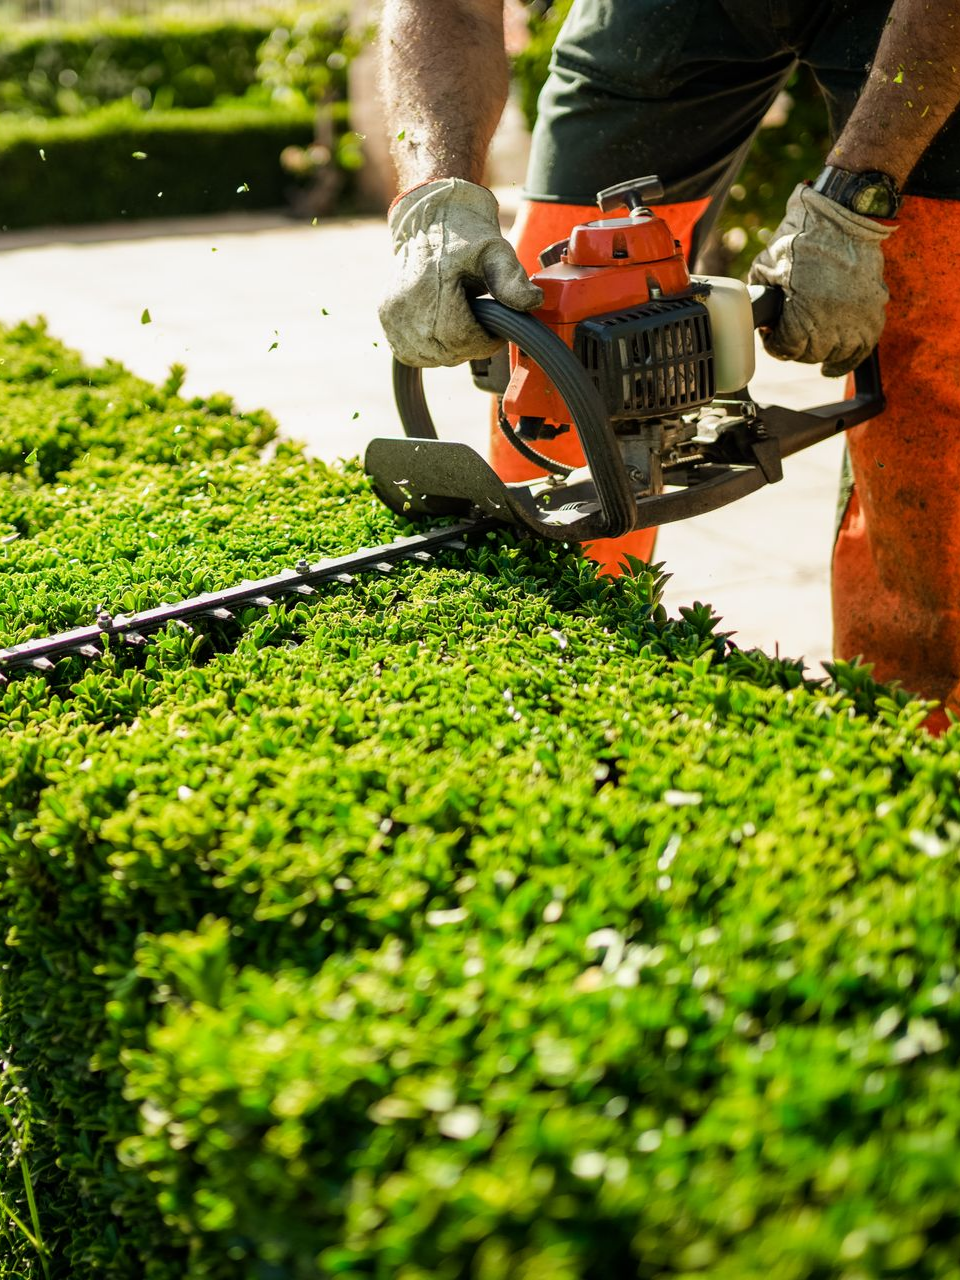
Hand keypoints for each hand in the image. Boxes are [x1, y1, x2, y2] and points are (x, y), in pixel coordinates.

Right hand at [379, 178, 542, 367]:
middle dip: (470, 344)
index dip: (485, 341)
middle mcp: (404, 305)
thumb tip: (533, 302)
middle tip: (481, 322)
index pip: (461, 340)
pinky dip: (430, 349)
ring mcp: (391, 314)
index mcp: (429, 288)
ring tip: (461, 320)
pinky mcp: (385, 318)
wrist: (430, 217)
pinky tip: (442, 329)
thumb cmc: (466, 234)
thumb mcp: (495, 251)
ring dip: (451, 349)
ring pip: (429, 357)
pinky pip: (411, 353)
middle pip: (445, 352)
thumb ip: (511, 279)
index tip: (496, 329)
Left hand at [748, 183, 895, 376]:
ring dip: (819, 351)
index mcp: (804, 314)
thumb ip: (759, 293)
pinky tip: (831, 368)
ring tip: (809, 343)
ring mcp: (857, 318)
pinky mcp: (874, 311)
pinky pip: (862, 348)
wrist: (843, 215)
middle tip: (789, 334)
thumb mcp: (767, 265)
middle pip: (809, 354)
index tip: (771, 335)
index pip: (786, 349)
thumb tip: (756, 313)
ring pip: (834, 354)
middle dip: (795, 347)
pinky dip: (846, 360)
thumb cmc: (802, 236)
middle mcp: (833, 322)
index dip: (773, 344)